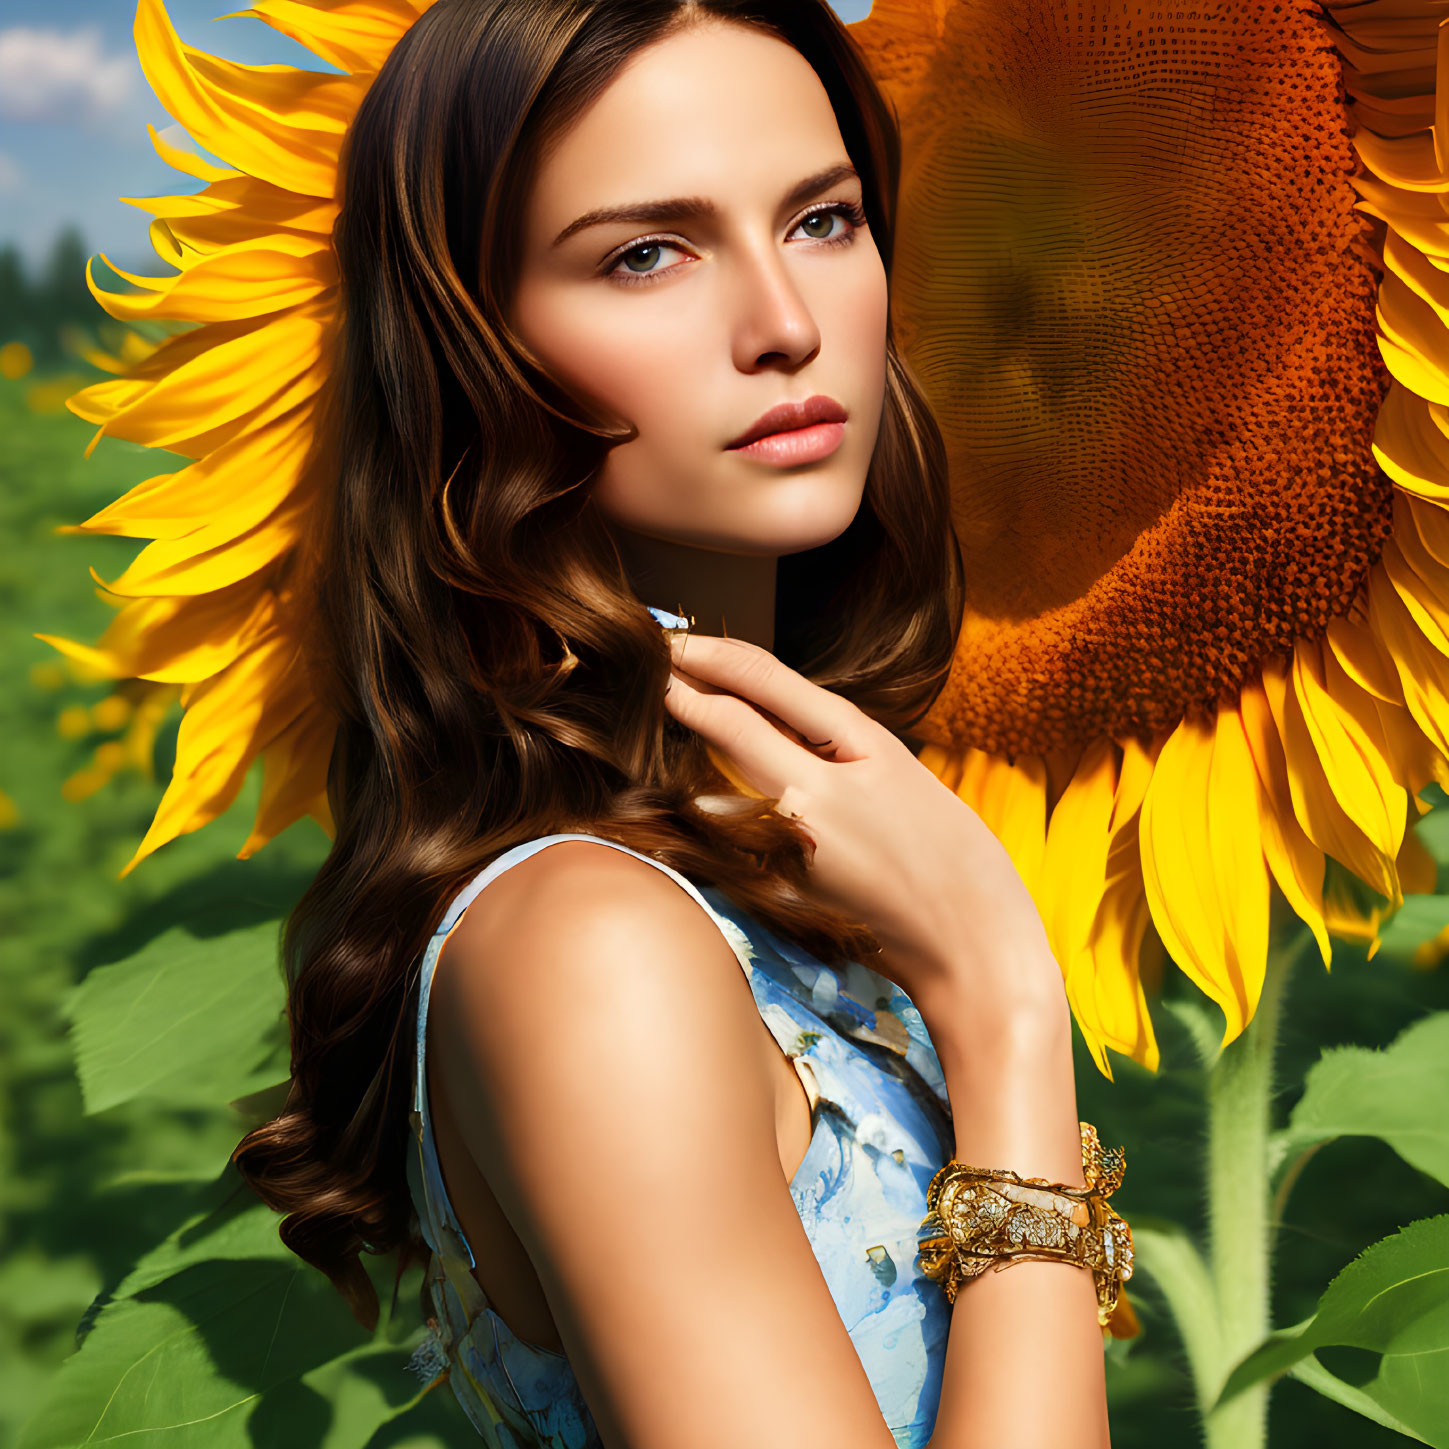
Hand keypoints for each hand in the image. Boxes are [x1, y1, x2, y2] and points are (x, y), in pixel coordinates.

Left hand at [662, 633, 1067, 1026]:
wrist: (974, 949)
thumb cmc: (955, 857)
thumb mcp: (902, 774)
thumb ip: (835, 742)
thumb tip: (762, 710)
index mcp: (867, 748)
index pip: (766, 682)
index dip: (711, 655)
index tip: (675, 640)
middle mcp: (821, 793)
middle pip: (728, 725)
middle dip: (682, 690)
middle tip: (650, 666)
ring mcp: (795, 845)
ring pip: (719, 780)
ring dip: (693, 753)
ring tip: (670, 721)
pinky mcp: (781, 890)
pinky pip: (733, 833)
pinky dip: (712, 807)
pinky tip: (699, 794)